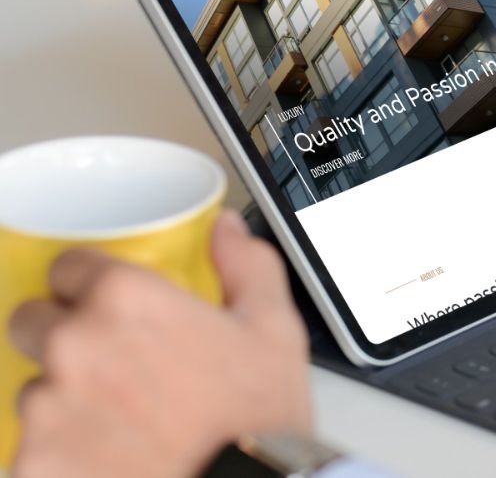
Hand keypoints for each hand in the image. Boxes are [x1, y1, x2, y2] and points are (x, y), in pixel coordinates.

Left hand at [9, 211, 311, 477]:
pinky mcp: (34, 464)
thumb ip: (246, 264)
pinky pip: (33, 449)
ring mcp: (47, 409)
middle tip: (114, 367)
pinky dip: (62, 454)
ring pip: (34, 390)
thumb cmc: (256, 418)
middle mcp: (75, 346)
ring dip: (64, 399)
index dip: (89, 284)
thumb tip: (225, 231)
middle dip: (64, 337)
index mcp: (126, 300)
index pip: (67, 267)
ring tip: (120, 422)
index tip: (108, 304)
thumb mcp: (273, 328)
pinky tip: (109, 457)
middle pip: (33, 322)